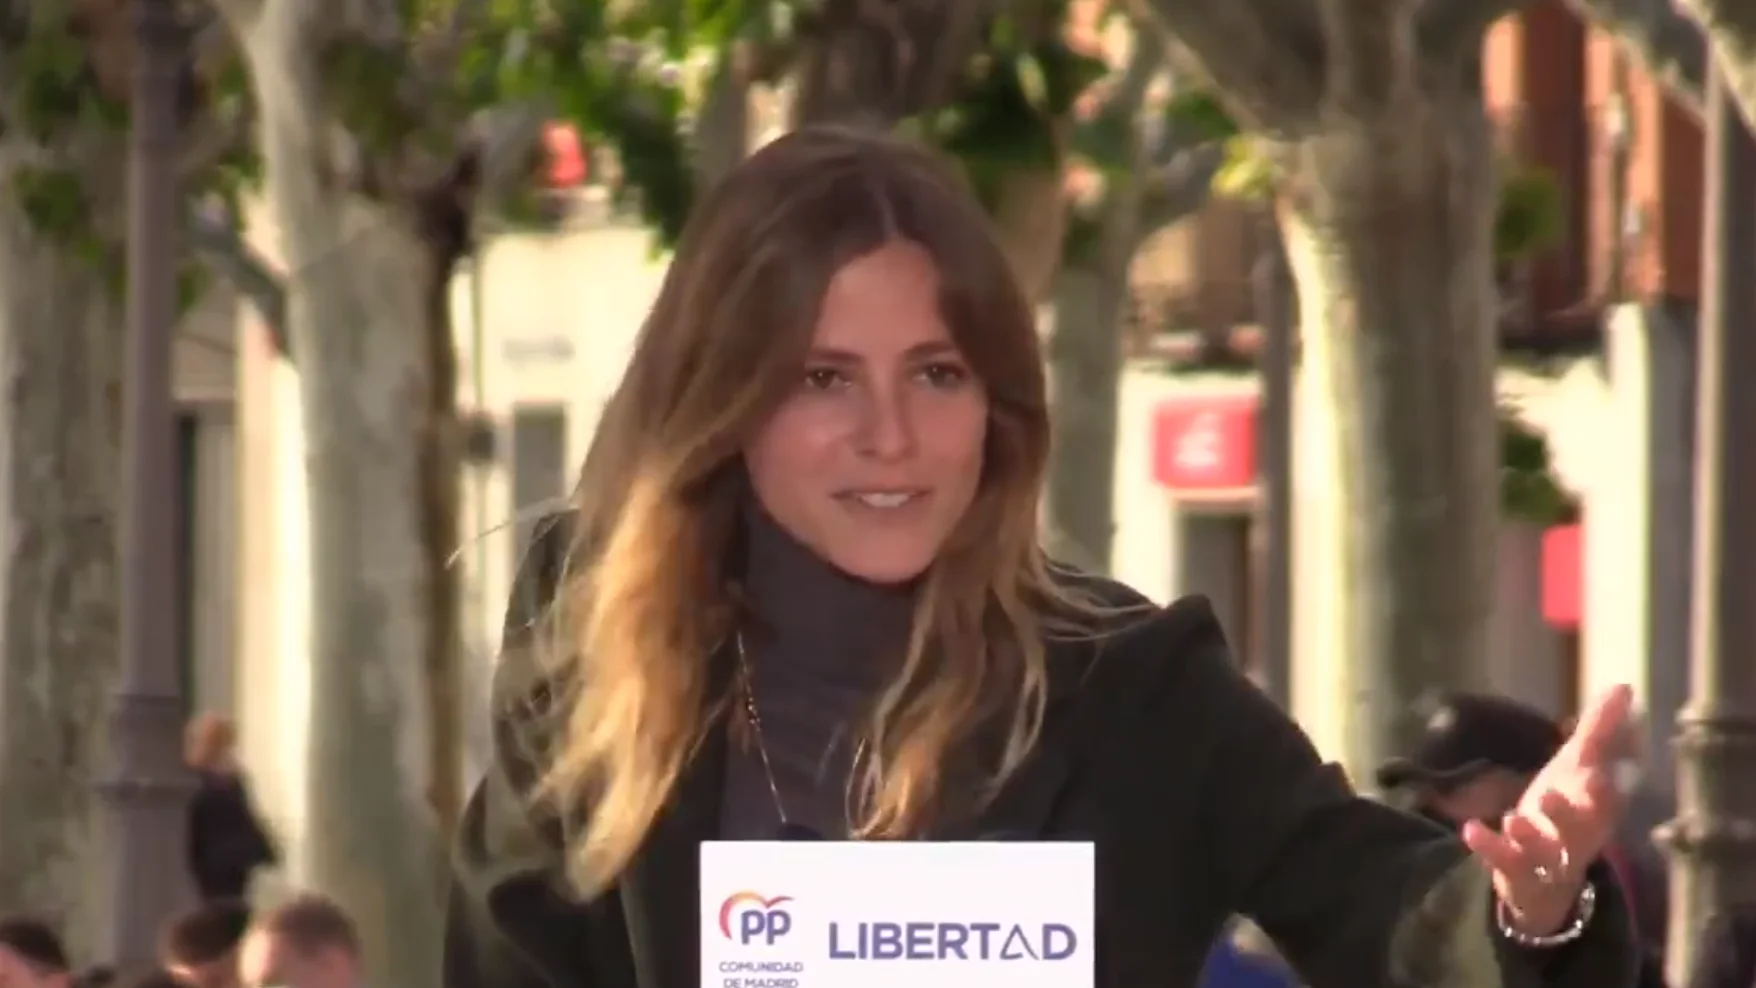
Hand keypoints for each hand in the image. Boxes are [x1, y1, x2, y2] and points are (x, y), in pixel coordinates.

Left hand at [1460, 685, 1632, 935]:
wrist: (1546, 876)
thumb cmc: (1566, 811)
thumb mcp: (1578, 767)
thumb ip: (1599, 730)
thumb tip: (1624, 687)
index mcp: (1594, 810)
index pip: (1605, 801)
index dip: (1603, 791)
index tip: (1598, 775)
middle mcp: (1574, 835)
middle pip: (1576, 828)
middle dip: (1566, 814)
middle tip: (1552, 794)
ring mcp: (1544, 856)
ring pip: (1541, 849)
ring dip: (1528, 834)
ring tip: (1513, 818)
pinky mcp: (1515, 870)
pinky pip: (1503, 861)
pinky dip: (1488, 847)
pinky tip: (1470, 829)